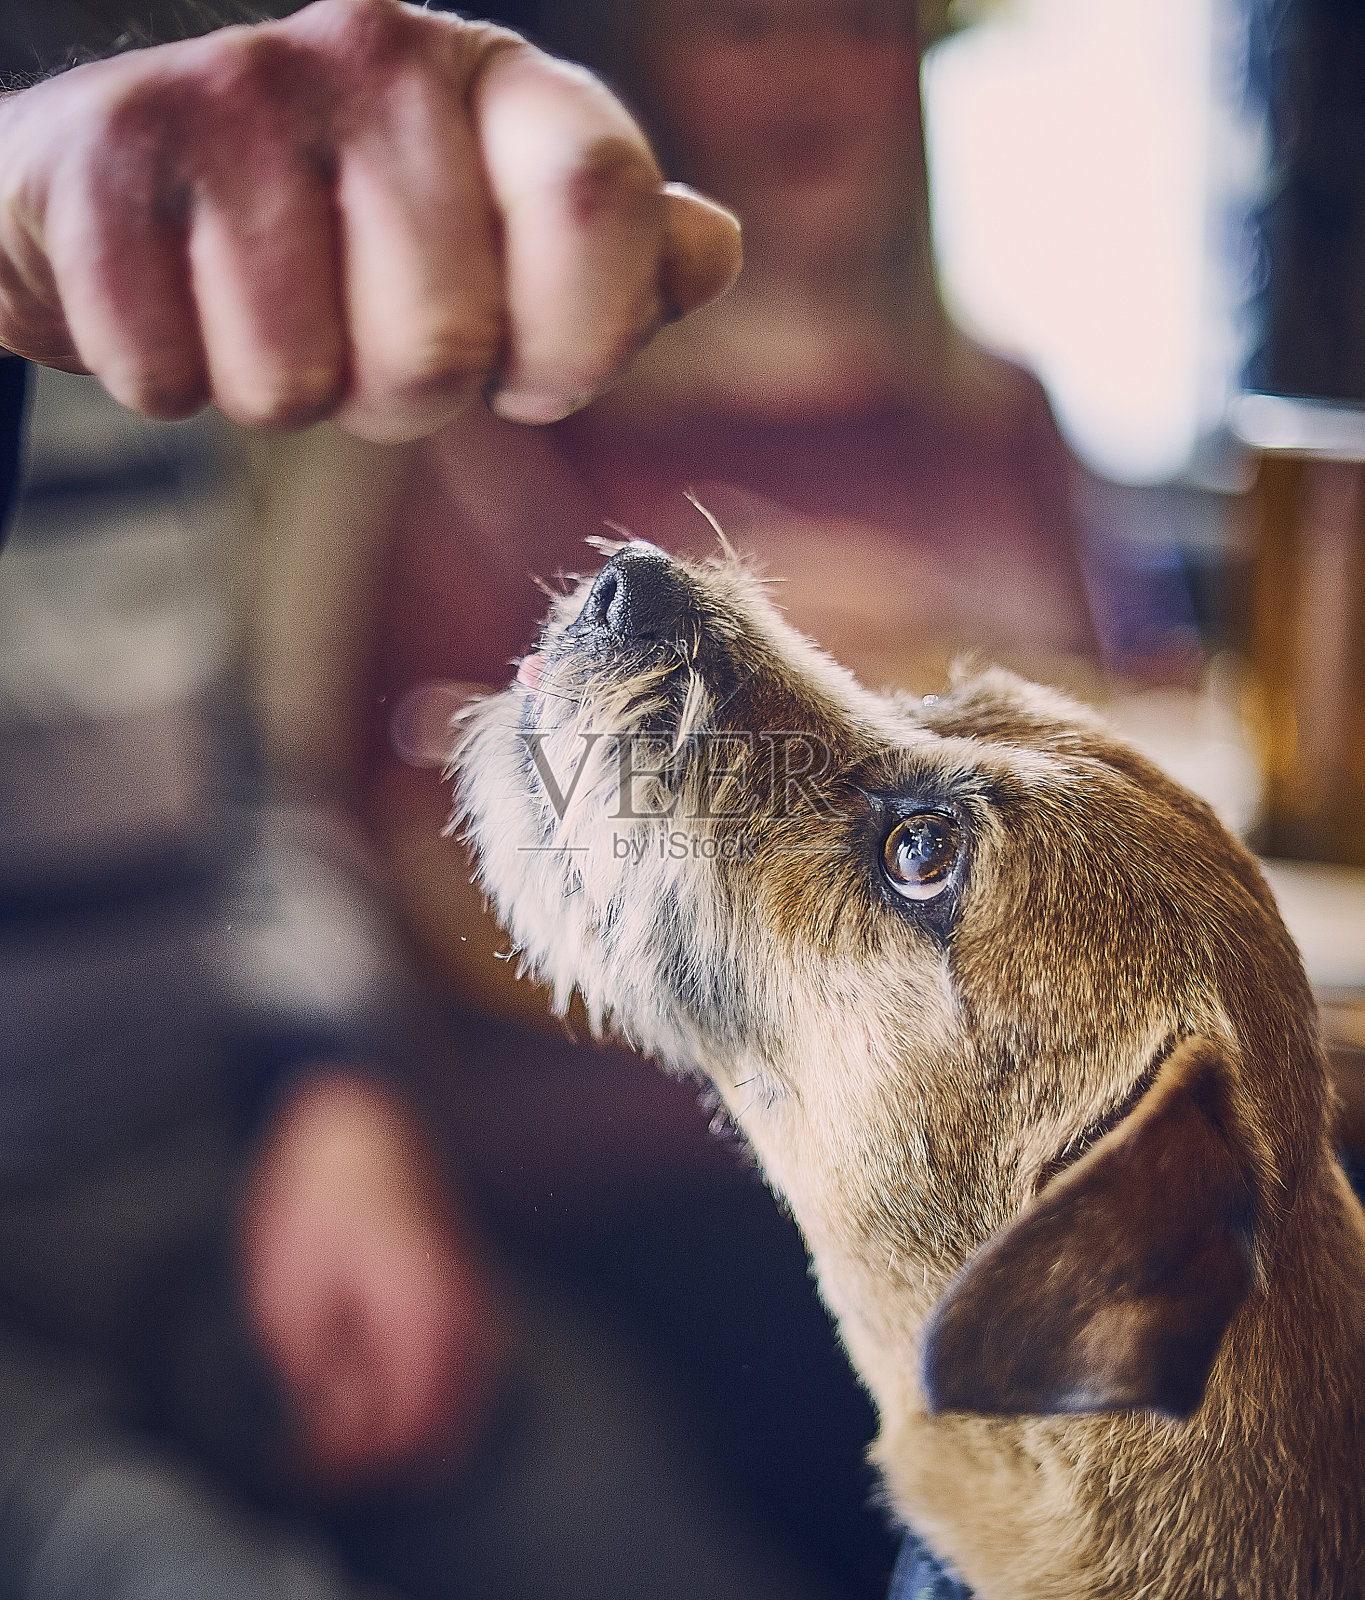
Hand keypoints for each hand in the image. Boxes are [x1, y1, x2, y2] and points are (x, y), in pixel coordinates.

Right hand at [0, 0, 741, 439]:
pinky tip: (176, 306)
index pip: (600, 198)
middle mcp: (376, 53)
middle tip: (359, 339)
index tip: (534, 376)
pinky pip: (174, 376)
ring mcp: (236, 89)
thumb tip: (712, 252)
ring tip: (264, 314)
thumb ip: (612, 262)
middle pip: (445, 343)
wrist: (129, 193)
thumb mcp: (499, 248)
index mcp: (498, 82)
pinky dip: (175, 380)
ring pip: (300, 382)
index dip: (579, 341)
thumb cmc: (344, 244)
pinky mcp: (110, 151)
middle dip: (402, 395)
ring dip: (285, 393)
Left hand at [240, 1067, 506, 1488]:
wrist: (363, 1120)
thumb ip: (318, 1375)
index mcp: (420, 1316)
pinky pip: (467, 1369)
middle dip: (381, 1461)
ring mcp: (475, 1300)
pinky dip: (426, 1396)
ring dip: (406, 1431)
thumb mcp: (289, 1291)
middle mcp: (465, 1314)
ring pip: (463, 1404)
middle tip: (316, 1458)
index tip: (295, 1462)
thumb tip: (331, 1429)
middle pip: (447, 1433)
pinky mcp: (468, 1289)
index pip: (404, 1432)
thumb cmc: (317, 1197)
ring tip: (334, 1423)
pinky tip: (370, 1387)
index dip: (350, 1467)